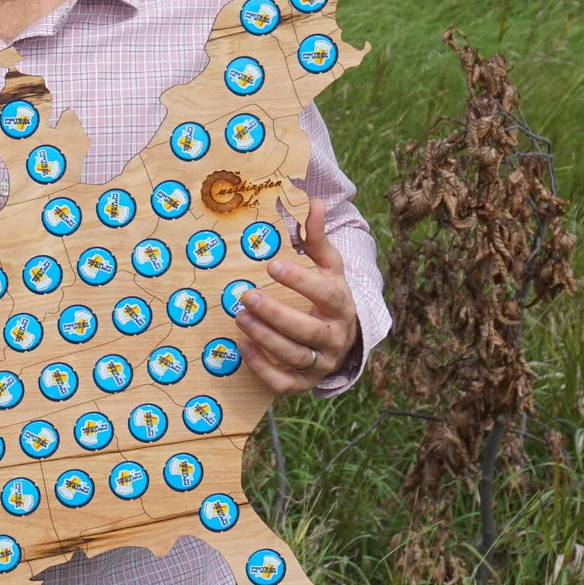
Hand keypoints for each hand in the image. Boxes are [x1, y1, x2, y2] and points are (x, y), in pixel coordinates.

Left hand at [234, 200, 359, 397]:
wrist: (344, 338)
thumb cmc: (329, 294)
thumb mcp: (327, 266)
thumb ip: (317, 238)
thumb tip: (313, 202)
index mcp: (342, 305)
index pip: (326, 294)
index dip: (300, 281)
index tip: (272, 265)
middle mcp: (336, 337)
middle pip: (308, 330)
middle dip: (275, 314)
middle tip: (244, 295)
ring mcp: (322, 362)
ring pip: (295, 355)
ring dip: (264, 338)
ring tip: (239, 316)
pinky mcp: (306, 383)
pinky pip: (284, 382)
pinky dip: (262, 368)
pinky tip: (242, 346)